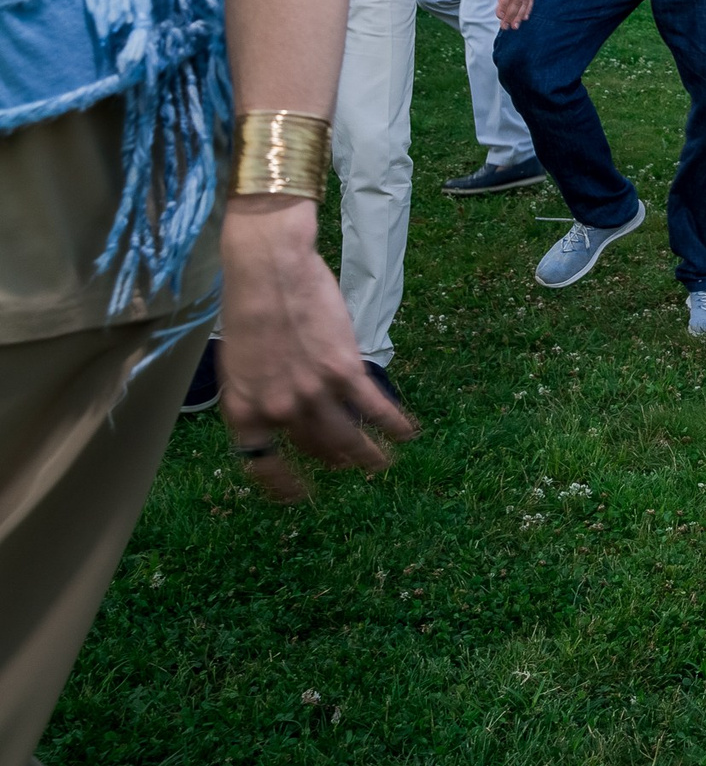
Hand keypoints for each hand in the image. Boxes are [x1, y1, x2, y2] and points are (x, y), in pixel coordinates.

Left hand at [216, 197, 415, 501]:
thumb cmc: (247, 304)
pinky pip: (374, 406)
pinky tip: (407, 432)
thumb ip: (260, 390)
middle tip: (350, 465)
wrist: (268, 269)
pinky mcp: (343, 370)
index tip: (299, 495)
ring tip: (382, 464)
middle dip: (334, 461)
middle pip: (313, 448)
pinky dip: (393, 423)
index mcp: (243, 408)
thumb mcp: (239, 359)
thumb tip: (287, 406)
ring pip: (347, 437)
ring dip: (368, 455)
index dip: (282, 485)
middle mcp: (277, 409)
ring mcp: (311, 392)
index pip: (262, 463)